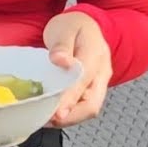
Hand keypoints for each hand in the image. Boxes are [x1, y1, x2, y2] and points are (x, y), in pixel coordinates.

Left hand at [43, 11, 112, 126]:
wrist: (87, 26)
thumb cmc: (74, 26)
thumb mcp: (65, 28)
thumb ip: (62, 45)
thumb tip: (60, 60)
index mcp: (95, 55)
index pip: (84, 80)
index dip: (70, 98)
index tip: (57, 112)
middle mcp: (101, 73)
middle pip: (92, 103)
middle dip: (70, 116)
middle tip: (47, 120)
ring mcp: (99, 83)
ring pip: (89, 108)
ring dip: (68, 118)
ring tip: (46, 120)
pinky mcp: (92, 90)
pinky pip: (83, 107)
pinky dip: (68, 114)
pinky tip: (51, 115)